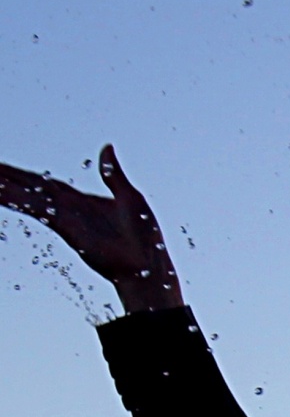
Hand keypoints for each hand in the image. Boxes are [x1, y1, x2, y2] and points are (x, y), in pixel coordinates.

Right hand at [0, 142, 182, 310]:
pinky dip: (18, 199)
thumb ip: (113, 174)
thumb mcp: (129, 197)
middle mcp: (66, 208)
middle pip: (28, 187)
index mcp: (78, 201)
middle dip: (6, 177)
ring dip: (6, 187)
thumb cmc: (143, 239)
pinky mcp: (66, 225)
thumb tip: (107, 150)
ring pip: (27, 196)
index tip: (1, 168)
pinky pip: (38, 208)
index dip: (20, 175)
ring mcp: (64, 217)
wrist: (147, 266)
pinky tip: (2, 193)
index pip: (42, 183)